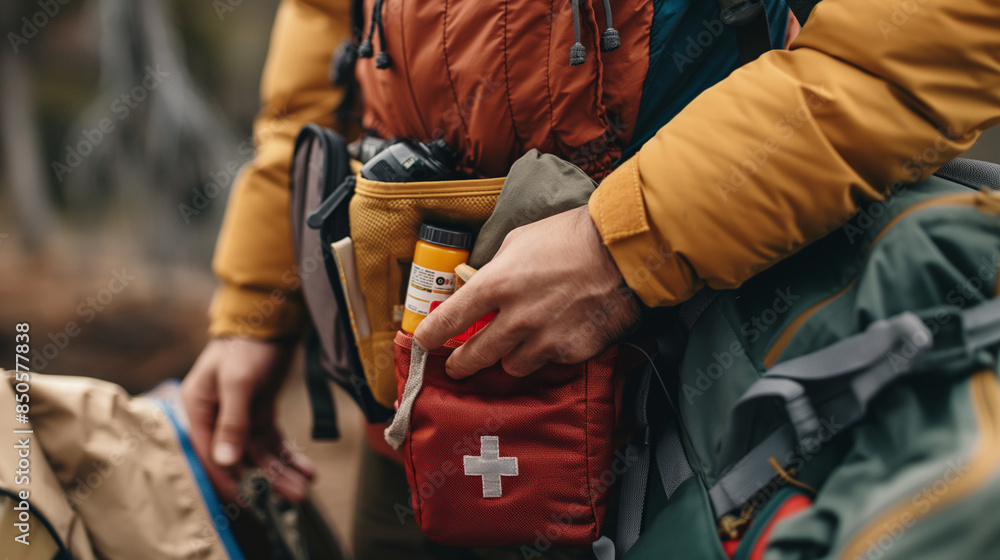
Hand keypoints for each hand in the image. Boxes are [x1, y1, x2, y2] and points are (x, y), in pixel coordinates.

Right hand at [181, 338, 314, 503]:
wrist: (270, 319)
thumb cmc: (246, 347)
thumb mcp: (238, 383)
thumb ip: (232, 423)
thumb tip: (225, 463)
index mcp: (199, 410)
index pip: (212, 455)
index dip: (231, 481)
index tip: (251, 503)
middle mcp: (217, 418)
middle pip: (241, 459)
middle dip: (269, 480)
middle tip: (296, 497)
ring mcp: (240, 417)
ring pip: (260, 454)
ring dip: (282, 471)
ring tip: (307, 487)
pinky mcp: (260, 413)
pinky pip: (273, 442)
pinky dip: (288, 455)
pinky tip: (306, 469)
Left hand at [414, 205, 640, 377]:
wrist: (622, 251)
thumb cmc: (572, 237)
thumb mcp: (520, 242)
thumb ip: (496, 269)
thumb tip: (483, 284)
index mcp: (495, 284)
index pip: (449, 321)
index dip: (430, 336)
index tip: (424, 343)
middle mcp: (515, 318)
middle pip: (474, 357)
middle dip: (461, 363)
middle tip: (458, 365)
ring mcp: (543, 339)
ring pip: (510, 366)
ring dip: (509, 357)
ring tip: (517, 344)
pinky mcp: (570, 352)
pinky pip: (546, 363)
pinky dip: (545, 354)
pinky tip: (555, 336)